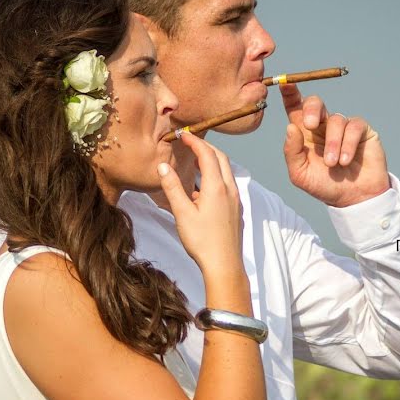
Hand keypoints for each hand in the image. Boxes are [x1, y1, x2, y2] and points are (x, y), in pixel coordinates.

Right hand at [157, 131, 243, 273]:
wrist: (224, 264)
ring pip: (226, 171)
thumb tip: (163, 166)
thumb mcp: (182, 213)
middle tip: (189, 142)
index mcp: (217, 187)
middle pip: (221, 158)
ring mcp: (235, 199)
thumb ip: (172, 188)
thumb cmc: (202, 241)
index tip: (182, 134)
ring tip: (195, 160)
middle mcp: (230, 189)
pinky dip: (216, 175)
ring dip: (212, 160)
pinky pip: (227, 183)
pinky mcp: (235, 209)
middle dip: (205, 147)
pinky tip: (202, 186)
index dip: (195, 141)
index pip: (207, 154)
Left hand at [280, 83, 390, 207]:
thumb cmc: (324, 185)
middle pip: (315, 103)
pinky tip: (345, 160)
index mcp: (304, 133)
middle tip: (309, 125)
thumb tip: (290, 127)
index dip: (290, 94)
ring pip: (335, 120)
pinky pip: (353, 126)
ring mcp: (343, 127)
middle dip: (311, 109)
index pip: (295, 108)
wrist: (353, 199)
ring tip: (333, 164)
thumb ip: (292, 152)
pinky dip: (347, 143)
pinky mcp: (362, 131)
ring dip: (332, 143)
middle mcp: (323, 126)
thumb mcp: (300, 174)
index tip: (285, 83)